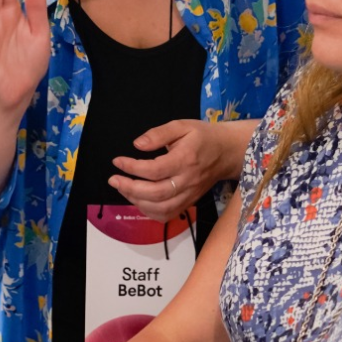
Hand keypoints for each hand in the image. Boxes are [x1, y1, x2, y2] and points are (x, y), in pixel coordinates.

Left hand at [110, 119, 232, 222]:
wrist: (228, 151)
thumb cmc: (203, 137)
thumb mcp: (182, 126)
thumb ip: (158, 133)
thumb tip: (137, 144)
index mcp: (186, 159)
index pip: (154, 169)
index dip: (132, 168)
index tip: (117, 161)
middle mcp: (188, 180)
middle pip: (156, 193)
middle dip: (129, 188)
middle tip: (114, 180)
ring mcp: (190, 194)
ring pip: (161, 208)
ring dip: (137, 202)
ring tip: (123, 188)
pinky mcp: (189, 202)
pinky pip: (168, 215)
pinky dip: (150, 212)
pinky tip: (138, 200)